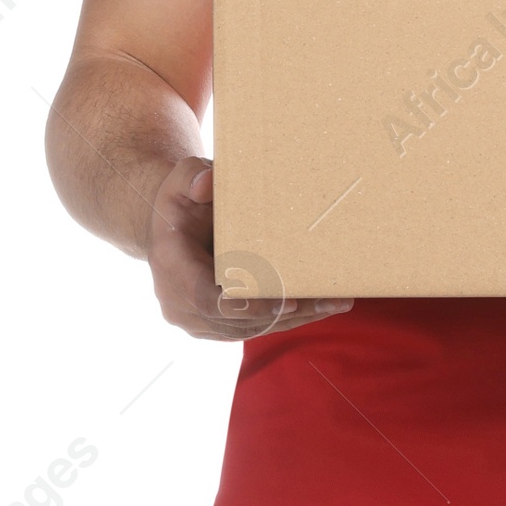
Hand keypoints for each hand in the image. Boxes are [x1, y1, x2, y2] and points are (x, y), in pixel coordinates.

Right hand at [146, 159, 351, 342]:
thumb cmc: (182, 201)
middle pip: (238, 319)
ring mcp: (195, 321)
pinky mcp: (214, 328)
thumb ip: (193, 176)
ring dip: (294, 318)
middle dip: (286, 311)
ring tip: (336, 302)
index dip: (246, 304)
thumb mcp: (182, 180)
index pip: (206, 297)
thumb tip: (208, 185)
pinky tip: (319, 307)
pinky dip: (286, 319)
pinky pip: (252, 329)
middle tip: (330, 299)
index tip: (286, 301)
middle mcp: (177, 302)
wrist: (169, 231)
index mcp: (170, 266)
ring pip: (250, 329)